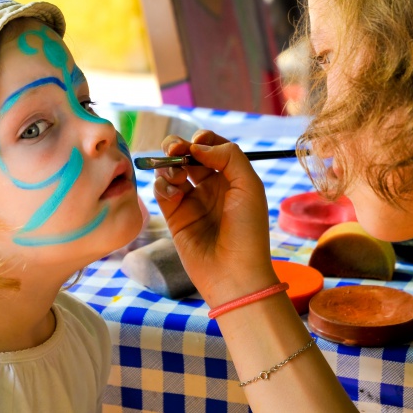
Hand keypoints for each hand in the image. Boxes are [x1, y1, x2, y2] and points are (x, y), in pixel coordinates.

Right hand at [153, 130, 278, 306]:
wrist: (234, 273)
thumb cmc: (248, 230)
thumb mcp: (249, 186)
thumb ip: (228, 156)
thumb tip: (197, 146)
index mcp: (231, 177)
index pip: (212, 147)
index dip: (202, 139)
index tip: (197, 141)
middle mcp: (210, 187)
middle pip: (187, 155)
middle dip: (178, 146)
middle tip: (174, 148)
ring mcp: (191, 201)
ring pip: (171, 170)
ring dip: (169, 165)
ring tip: (177, 175)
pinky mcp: (174, 217)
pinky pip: (162, 191)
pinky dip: (162, 185)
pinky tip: (173, 193)